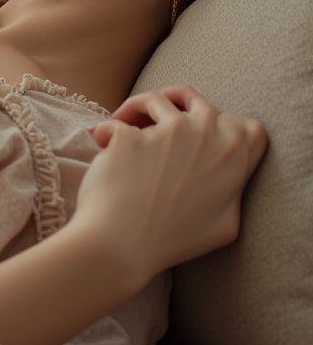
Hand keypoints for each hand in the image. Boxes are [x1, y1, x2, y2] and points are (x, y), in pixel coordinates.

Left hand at [74, 84, 267, 286]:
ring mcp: (167, 132)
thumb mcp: (225, 224)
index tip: (203, 130)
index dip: (226, 123)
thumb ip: (232, 189)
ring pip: (153, 99)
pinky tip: (98, 143)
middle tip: (152, 114)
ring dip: (136, 108)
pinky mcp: (131, 135)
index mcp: (232, 156)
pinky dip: (103, 131)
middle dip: (173, 100)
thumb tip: (227, 172)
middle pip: (193, 97)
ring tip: (123, 121)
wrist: (123, 247)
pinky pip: (114, 123)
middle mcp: (204, 134)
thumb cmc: (172, 241)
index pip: (247, 126)